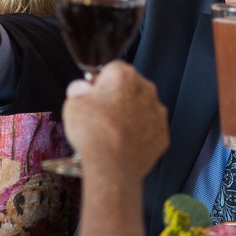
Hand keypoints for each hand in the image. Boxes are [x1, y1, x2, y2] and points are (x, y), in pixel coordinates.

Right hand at [63, 62, 167, 178]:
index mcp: (123, 76)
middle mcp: (145, 89)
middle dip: (118, 98)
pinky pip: (149, 130)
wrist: (111, 165)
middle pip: (130, 88)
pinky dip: (139, 135)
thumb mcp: (73, 104)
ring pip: (142, 109)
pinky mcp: (162, 134)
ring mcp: (157, 113)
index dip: (100, 83)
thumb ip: (79, 91)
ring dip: (130, 116)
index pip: (112, 69)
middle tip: (101, 115)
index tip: (92, 95)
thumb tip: (81, 89)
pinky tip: (124, 145)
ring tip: (112, 133)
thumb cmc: (93, 132)